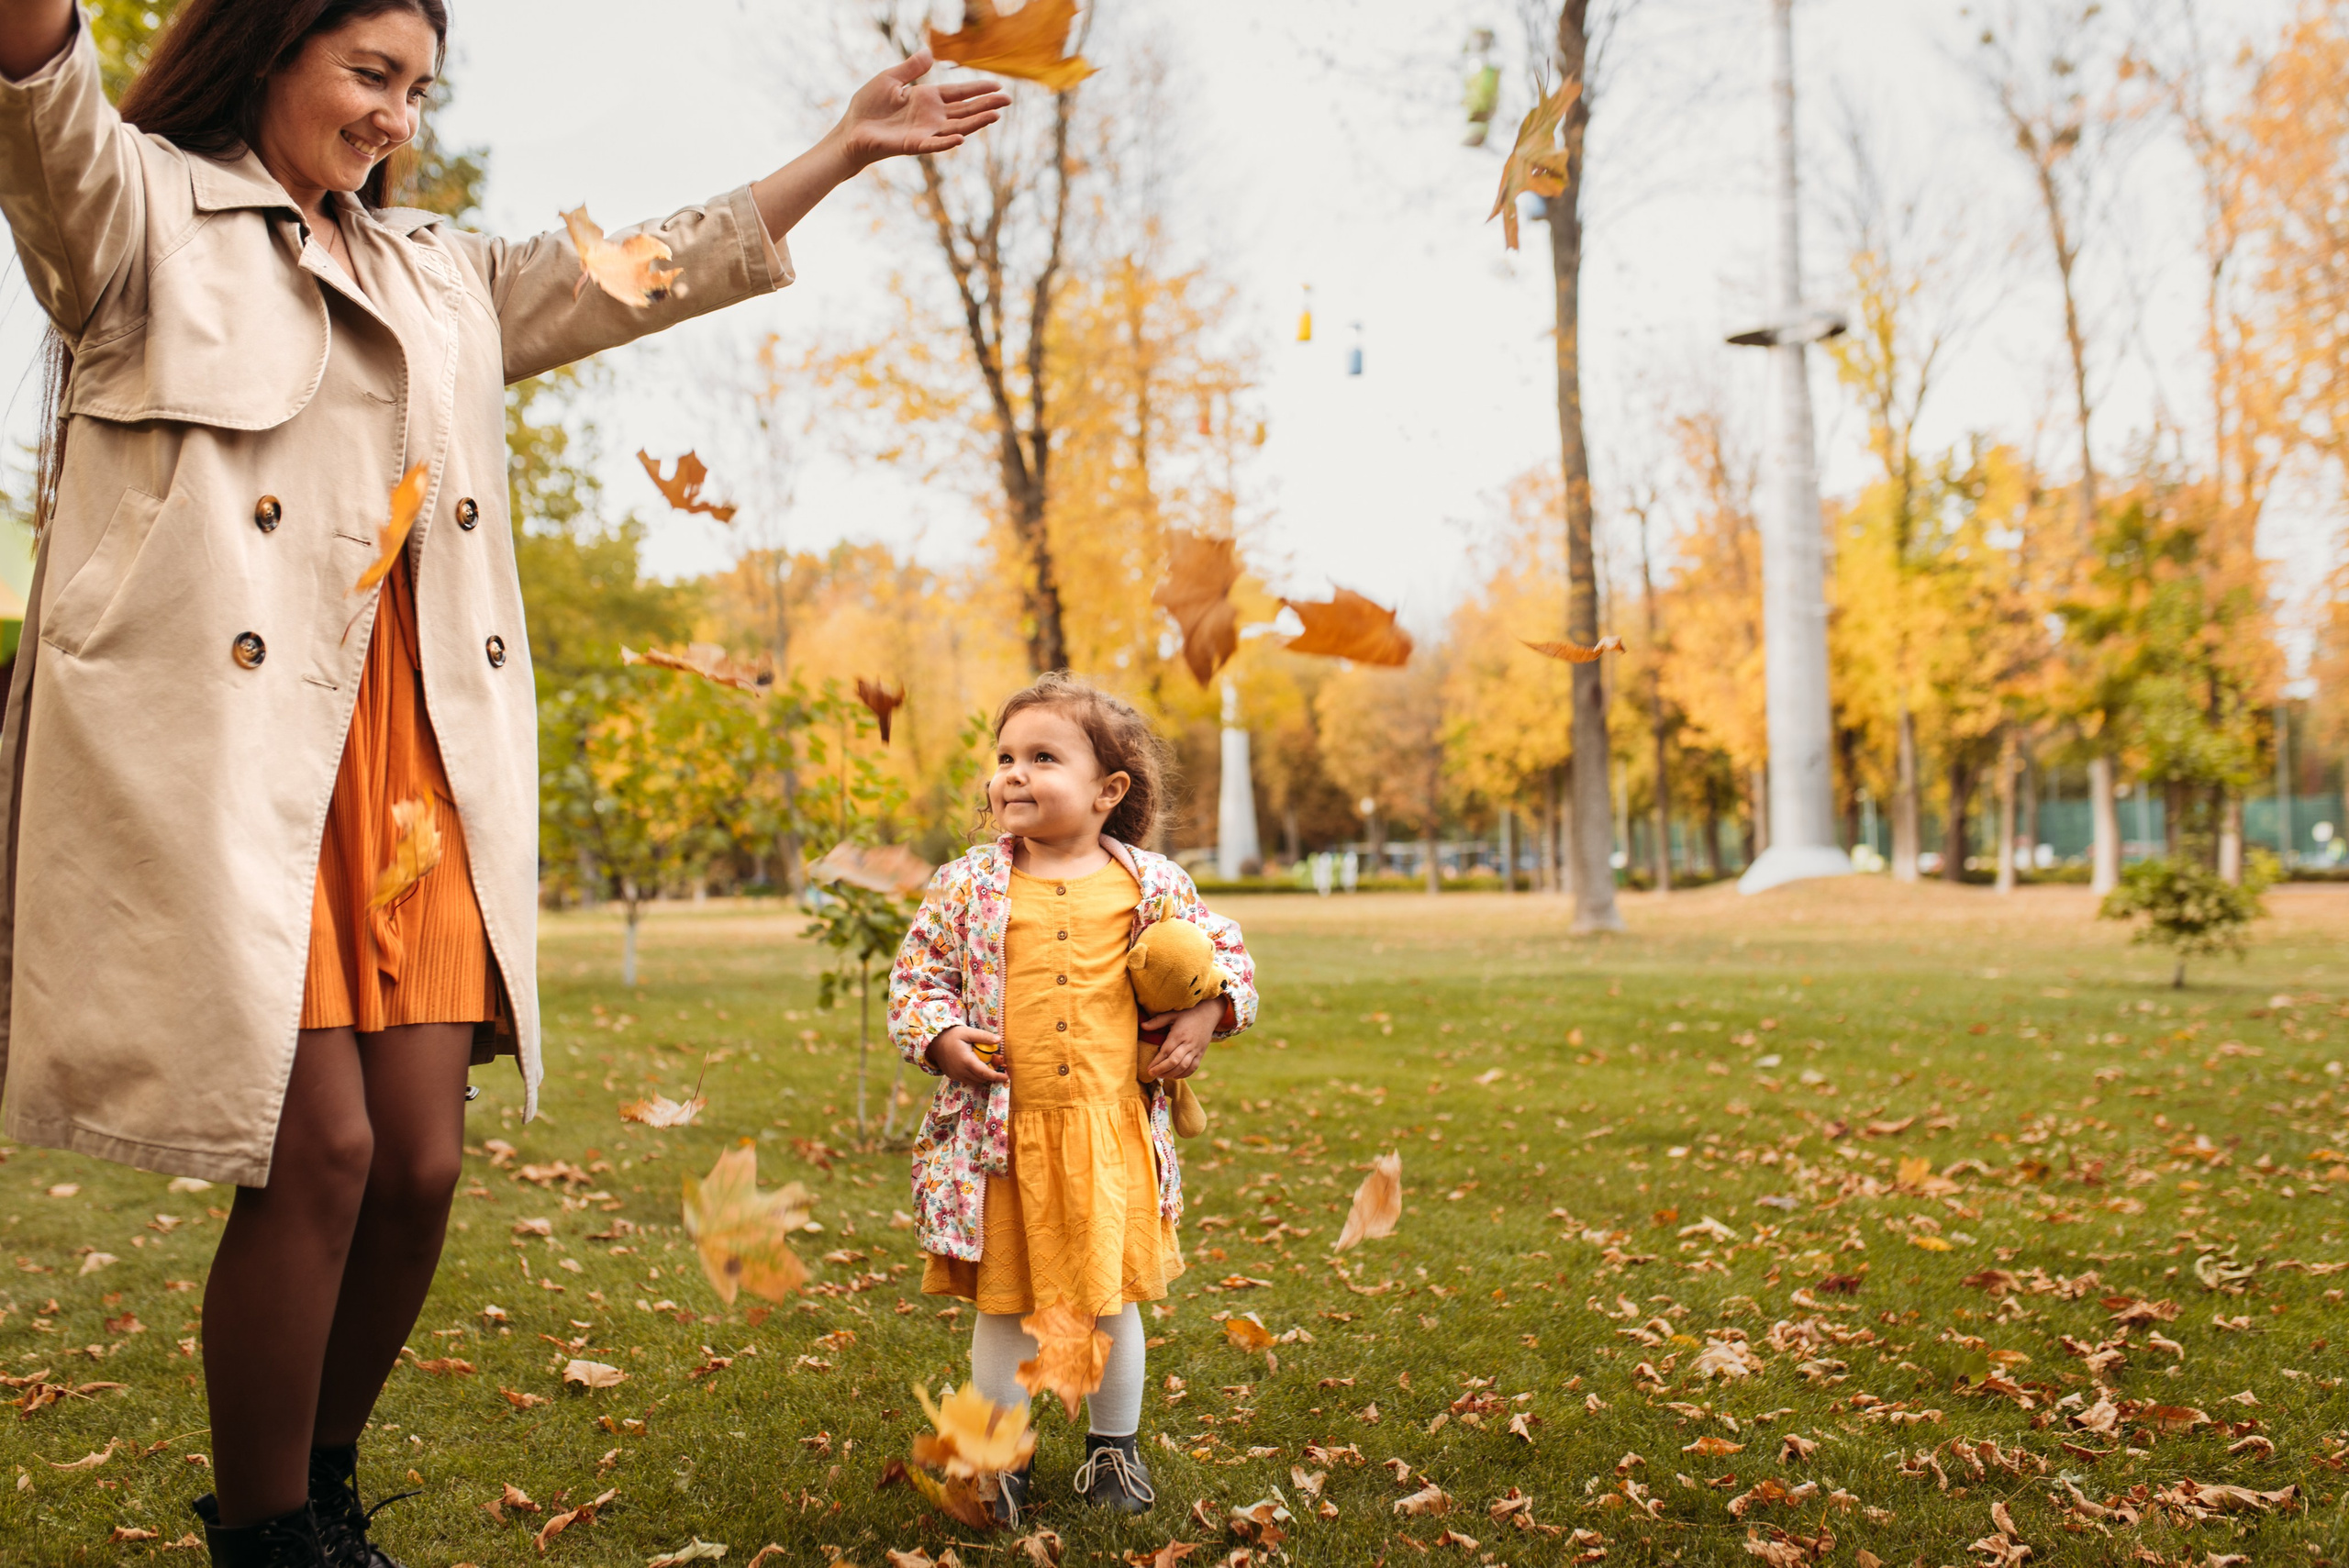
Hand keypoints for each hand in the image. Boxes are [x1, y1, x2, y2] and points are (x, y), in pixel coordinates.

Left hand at [832, 50, 1009, 169]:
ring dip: (976, 122)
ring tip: (995, 115)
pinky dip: (946, 142)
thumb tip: (930, 52)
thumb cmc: (868, 106)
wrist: (851, 130)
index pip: (958, 93)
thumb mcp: (890, 79)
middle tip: (1008, 100)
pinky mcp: (913, 145)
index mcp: (926, 98)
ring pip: (956, 127)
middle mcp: (930, 116)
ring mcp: (924, 131)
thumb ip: (911, 68)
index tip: (998, 85)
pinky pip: (933, 144)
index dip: (978, 89)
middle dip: (986, 105)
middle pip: (964, 110)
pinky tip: (961, 138)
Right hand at [927, 1024, 1007, 1086]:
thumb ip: (983, 1037)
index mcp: (966, 1061)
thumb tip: (999, 1040)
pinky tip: (978, 1068)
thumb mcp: (968, 1032)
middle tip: (999, 1066)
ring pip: (975, 1082)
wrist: (933, 1042)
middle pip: (982, 1079)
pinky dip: (976, 1078)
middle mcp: (961, 1071)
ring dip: (984, 1078)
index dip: (997, 1077)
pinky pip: (967, 1081)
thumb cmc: (951, 1035)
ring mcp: (956, 1075)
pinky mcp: (953, 1076)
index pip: (985, 1073)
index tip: (1006, 1077)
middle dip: (992, 1076)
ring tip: (989, 1067)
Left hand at [1141, 996, 1224, 1081]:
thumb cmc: (1188, 1013)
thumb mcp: (1172, 1014)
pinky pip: (1193, 1068)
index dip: (1156, 1062)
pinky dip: (1184, 1074)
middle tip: (1152, 1074)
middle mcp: (1188, 1044)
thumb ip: (1157, 1021)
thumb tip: (1142, 1026)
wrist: (1209, 1013)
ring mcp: (1196, 1050)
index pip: (1166, 1052)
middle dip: (1162, 1070)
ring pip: (1184, 1067)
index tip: (1148, 1069)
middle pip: (1174, 1062)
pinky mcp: (1201, 1054)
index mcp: (1179, 1034)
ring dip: (1171, 1074)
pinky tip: (1175, 1075)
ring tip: (1161, 1076)